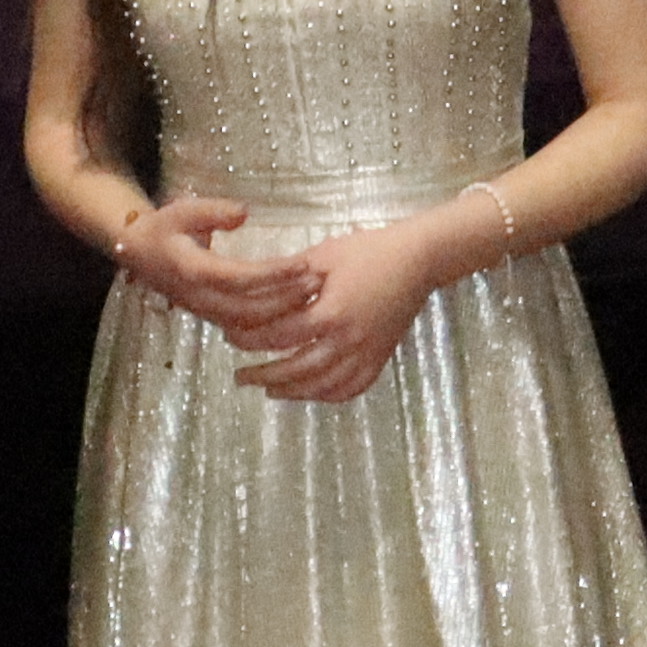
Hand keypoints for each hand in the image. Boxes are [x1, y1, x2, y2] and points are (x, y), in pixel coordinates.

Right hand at [117, 195, 317, 338]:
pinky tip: (295, 309)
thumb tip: (244, 213)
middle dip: (286, 299)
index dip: (273, 274)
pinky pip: (245, 327)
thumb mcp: (183, 210)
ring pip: (249, 324)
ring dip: (283, 313)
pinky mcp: (212, 316)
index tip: (303, 263)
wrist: (138, 254)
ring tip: (313, 294)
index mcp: (192, 270)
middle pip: (249, 309)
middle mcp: (199, 298)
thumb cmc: (165, 227)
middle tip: (318, 282)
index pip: (239, 278)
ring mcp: (205, 311)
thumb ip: (212, 211)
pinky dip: (272, 321)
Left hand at [226, 222, 441, 406]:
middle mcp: (347, 340)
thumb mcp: (323, 256)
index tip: (229, 339)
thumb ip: (287, 277)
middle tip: (240, 377)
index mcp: (329, 313)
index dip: (249, 340)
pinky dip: (328, 395)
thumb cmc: (368, 251)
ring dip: (292, 392)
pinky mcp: (380, 358)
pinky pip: (352, 388)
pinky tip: (310, 392)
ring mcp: (366, 353)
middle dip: (264, 376)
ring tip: (269, 390)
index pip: (278, 336)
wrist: (417, 260)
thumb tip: (251, 288)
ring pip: (323, 386)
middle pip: (297, 370)